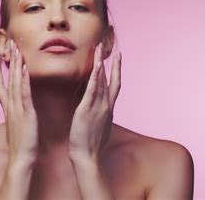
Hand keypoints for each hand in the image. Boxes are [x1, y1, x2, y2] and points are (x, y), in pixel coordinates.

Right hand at [0, 39, 38, 163]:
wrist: (20, 159)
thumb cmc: (21, 145)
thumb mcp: (16, 126)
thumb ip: (15, 115)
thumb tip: (15, 110)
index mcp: (7, 108)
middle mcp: (10, 106)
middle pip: (7, 78)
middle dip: (8, 60)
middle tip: (9, 43)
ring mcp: (17, 109)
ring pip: (15, 82)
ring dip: (15, 65)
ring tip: (16, 49)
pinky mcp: (26, 114)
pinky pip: (24, 94)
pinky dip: (24, 80)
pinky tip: (24, 68)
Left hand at [68, 42, 121, 161]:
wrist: (87, 156)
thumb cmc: (92, 144)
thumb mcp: (100, 126)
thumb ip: (102, 115)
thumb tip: (103, 111)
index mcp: (109, 109)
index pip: (115, 85)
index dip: (117, 70)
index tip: (117, 58)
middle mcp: (106, 105)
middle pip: (112, 79)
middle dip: (112, 63)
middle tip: (110, 48)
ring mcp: (98, 107)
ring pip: (102, 81)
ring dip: (100, 63)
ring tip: (98, 49)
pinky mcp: (87, 109)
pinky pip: (92, 89)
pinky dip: (96, 76)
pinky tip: (97, 65)